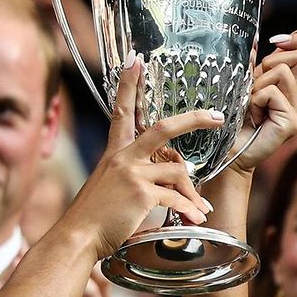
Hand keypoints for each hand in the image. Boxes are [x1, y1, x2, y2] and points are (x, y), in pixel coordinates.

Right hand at [59, 55, 218, 258]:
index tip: (135, 61)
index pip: (121, 111)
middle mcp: (122, 157)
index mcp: (114, 153)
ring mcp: (132, 173)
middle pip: (162, 128)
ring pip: (177, 171)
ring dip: (193, 193)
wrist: (79, 236)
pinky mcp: (141, 192)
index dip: (128, 84)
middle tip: (216, 115)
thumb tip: (169, 178)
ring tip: (200, 209)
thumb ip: (135, 176)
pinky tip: (193, 219)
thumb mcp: (110, 187)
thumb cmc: (95, 216)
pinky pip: (175, 197)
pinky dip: (187, 209)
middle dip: (193, 119)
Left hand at [225, 32, 296, 176]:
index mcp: (295, 88)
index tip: (276, 41)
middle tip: (255, 83)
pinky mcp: (292, 122)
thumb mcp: (246, 83)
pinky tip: (252, 116)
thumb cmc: (234, 116)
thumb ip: (255, 64)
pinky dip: (254, 100)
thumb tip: (256, 38)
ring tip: (251, 104)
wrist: (228, 147)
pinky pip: (272, 93)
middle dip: (271, 61)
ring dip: (257, 85)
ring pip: (282, 73)